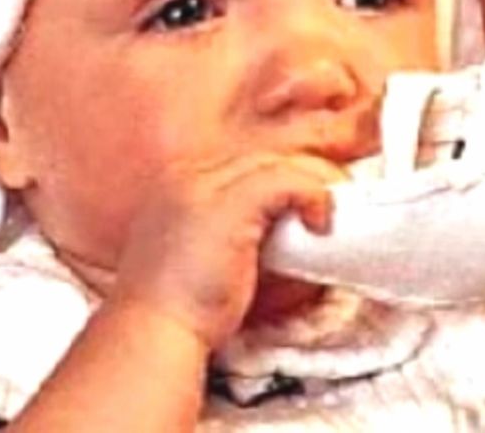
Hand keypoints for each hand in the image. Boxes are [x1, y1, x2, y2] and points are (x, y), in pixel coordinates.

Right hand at [103, 150, 343, 348]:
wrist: (155, 331)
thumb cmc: (181, 306)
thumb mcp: (207, 252)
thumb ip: (238, 228)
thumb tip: (290, 221)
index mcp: (183, 182)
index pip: (250, 159)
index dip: (285, 175)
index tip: (309, 203)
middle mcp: (193, 174)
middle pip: (267, 153)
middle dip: (306, 174)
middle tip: (330, 204)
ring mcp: (208, 183)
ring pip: (282, 161)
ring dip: (317, 185)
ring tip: (328, 215)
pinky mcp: (231, 202)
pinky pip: (290, 180)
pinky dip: (314, 197)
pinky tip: (320, 224)